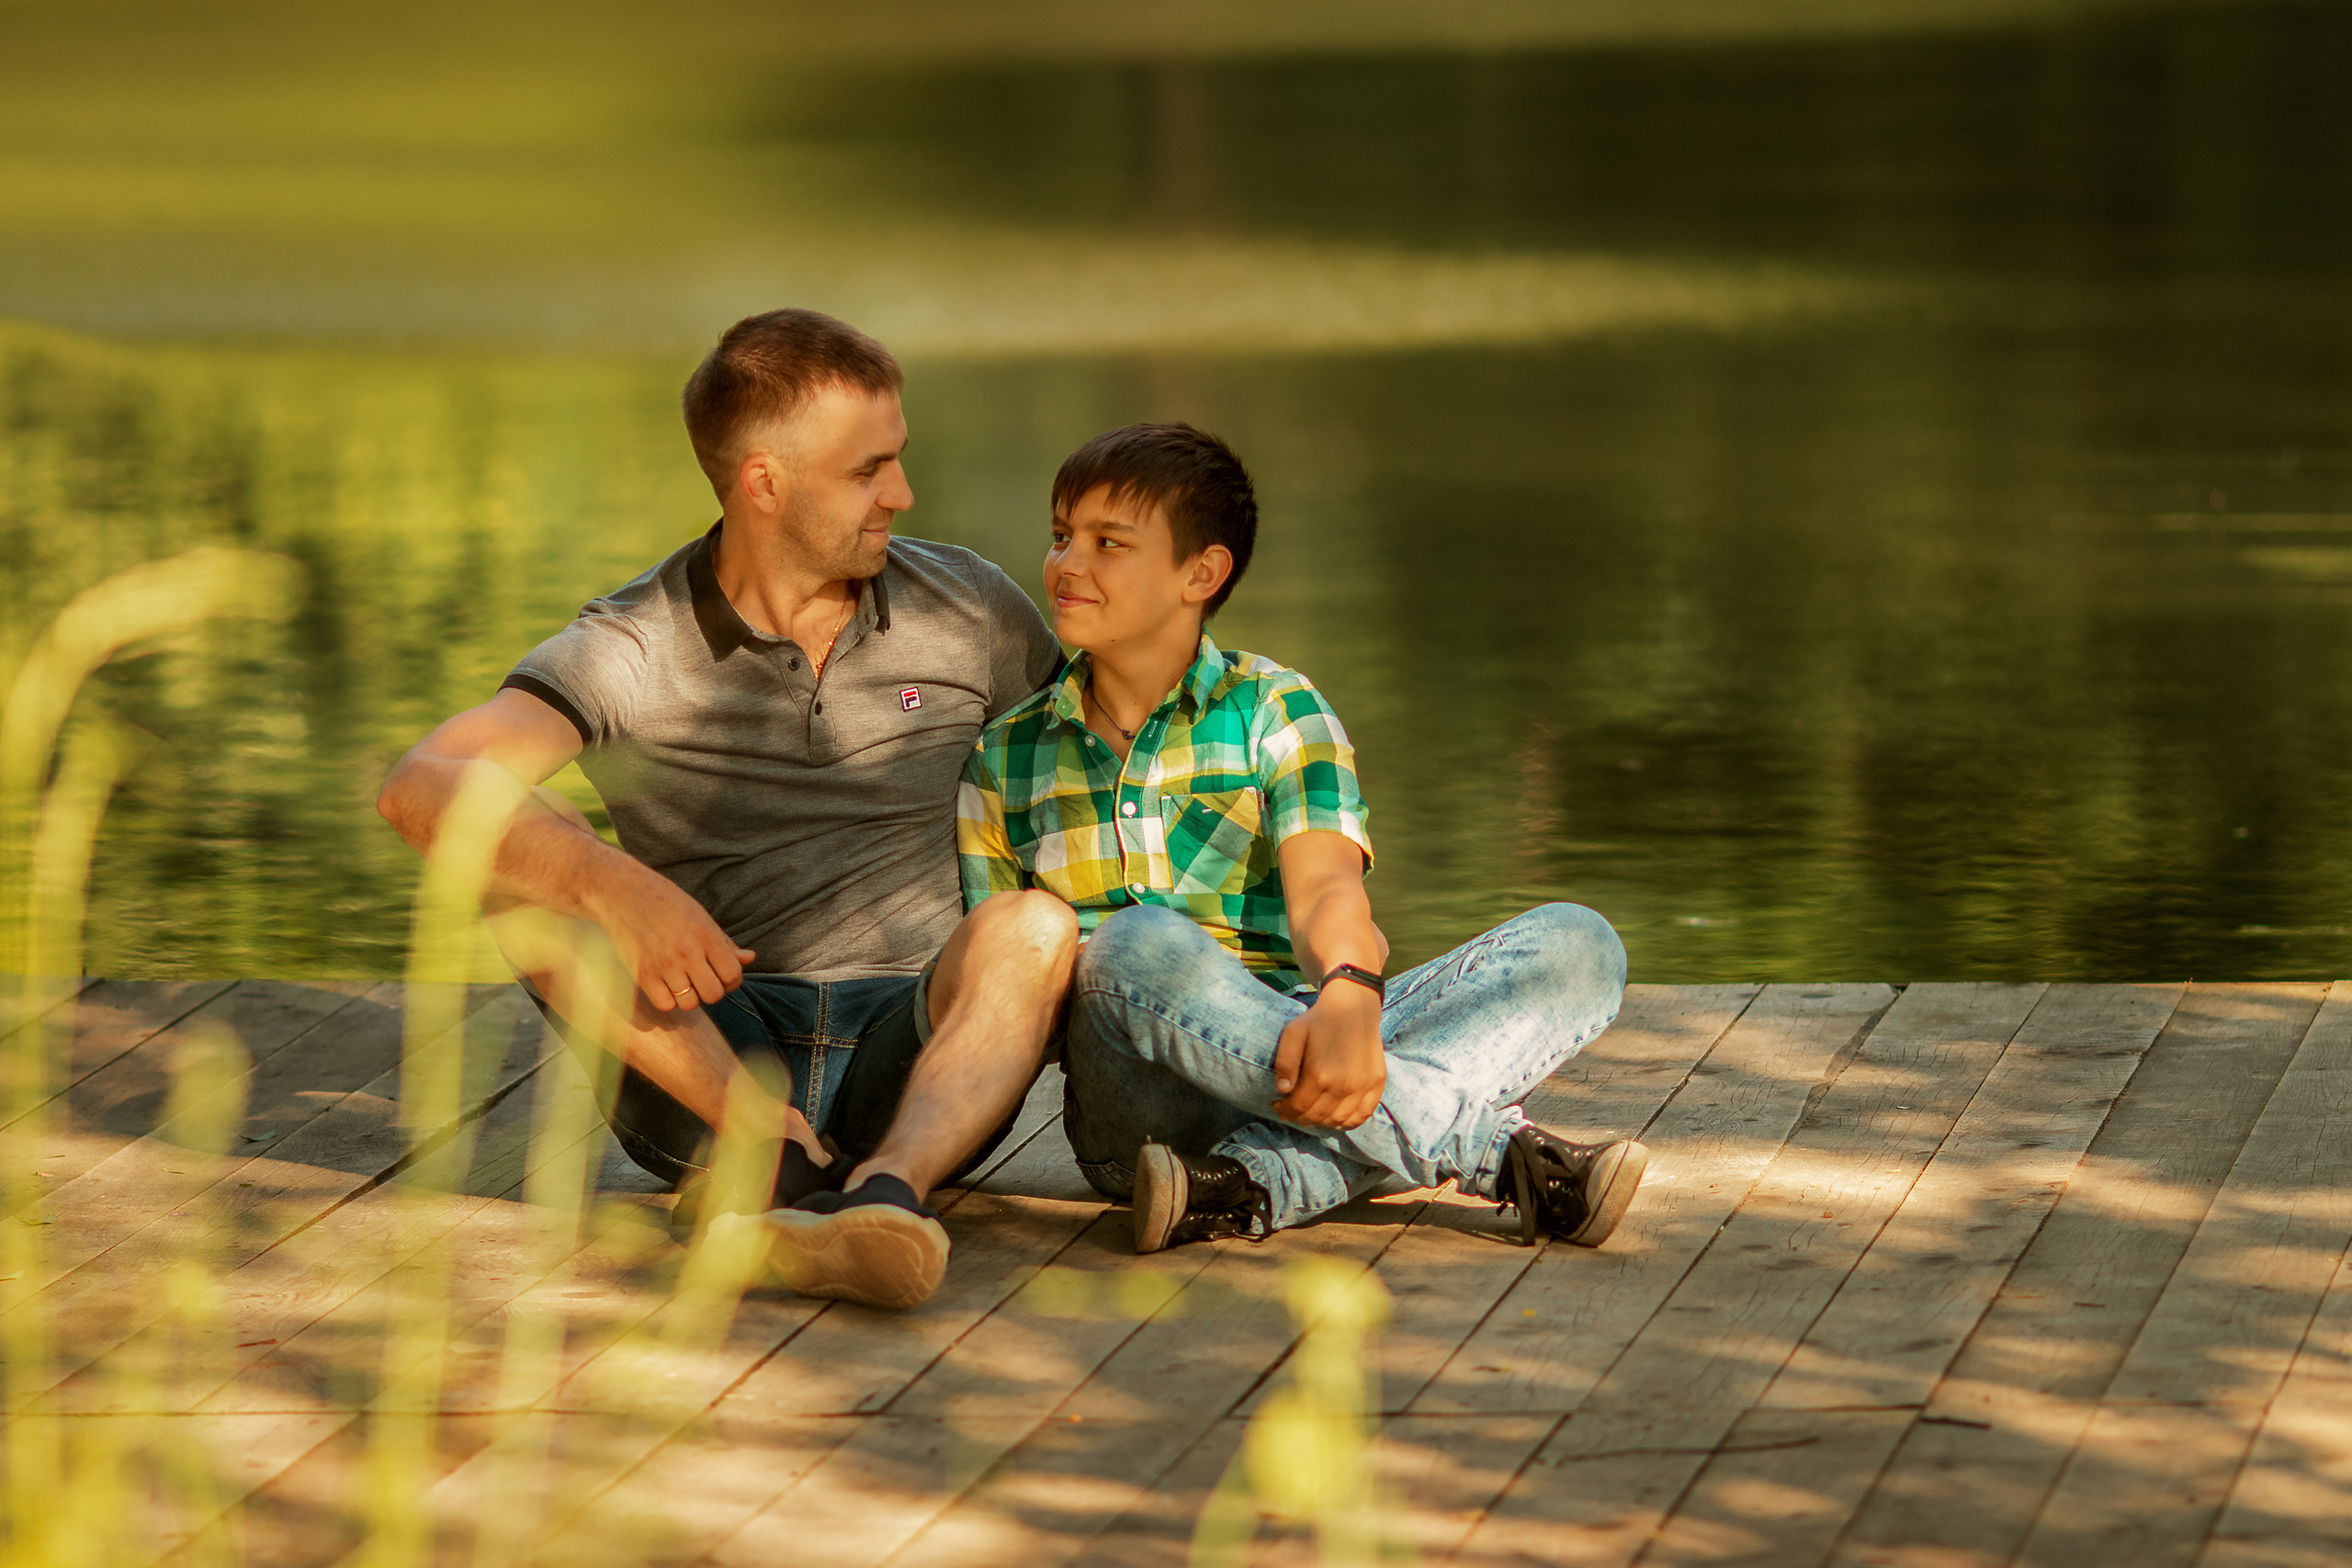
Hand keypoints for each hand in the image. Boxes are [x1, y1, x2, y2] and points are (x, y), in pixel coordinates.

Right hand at [592, 869, 754, 1010]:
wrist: (622, 893)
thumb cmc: (666, 903)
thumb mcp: (701, 916)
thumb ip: (725, 942)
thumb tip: (749, 958)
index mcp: (706, 936)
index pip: (732, 974)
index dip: (732, 979)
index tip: (724, 974)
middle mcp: (687, 953)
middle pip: (714, 994)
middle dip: (713, 991)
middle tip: (704, 980)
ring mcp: (663, 966)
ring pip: (690, 1003)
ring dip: (691, 997)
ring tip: (685, 982)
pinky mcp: (642, 975)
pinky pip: (665, 1004)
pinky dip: (669, 1000)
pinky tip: (667, 986)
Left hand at [1270, 984, 1385, 1129]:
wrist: (1354, 1006)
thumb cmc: (1319, 1020)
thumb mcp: (1293, 1033)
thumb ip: (1285, 1063)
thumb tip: (1283, 1090)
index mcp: (1320, 1075)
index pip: (1299, 1107)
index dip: (1285, 1110)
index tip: (1278, 1106)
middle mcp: (1343, 1086)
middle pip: (1317, 1116)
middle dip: (1299, 1118)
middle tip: (1291, 1112)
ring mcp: (1362, 1087)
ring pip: (1338, 1120)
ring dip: (1321, 1122)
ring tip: (1311, 1115)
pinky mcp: (1376, 1084)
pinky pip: (1362, 1115)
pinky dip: (1348, 1122)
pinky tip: (1336, 1117)